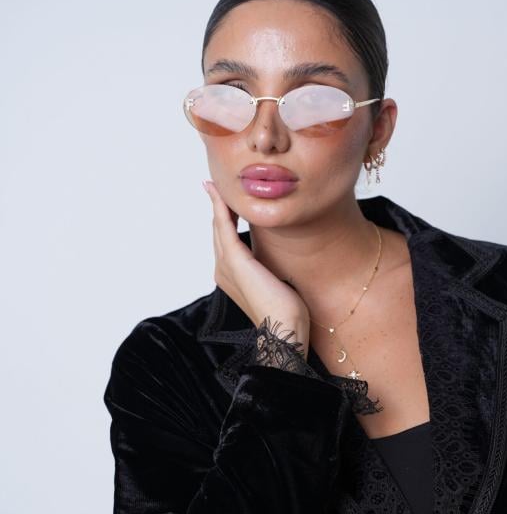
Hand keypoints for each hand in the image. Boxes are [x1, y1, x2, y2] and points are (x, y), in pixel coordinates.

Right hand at [202, 180, 310, 344]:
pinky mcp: (235, 261)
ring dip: (217, 203)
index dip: (224, 219)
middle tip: (214, 186)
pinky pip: (224, 227)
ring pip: (218, 226)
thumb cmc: (286, 310)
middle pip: (218, 231)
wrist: (285, 328)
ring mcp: (226, 265)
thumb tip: (276, 254)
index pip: (225, 240)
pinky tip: (221, 194)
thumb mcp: (276, 281)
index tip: (224, 202)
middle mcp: (223, 270)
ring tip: (215, 185)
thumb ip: (269, 266)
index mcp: (231, 276)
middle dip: (217, 208)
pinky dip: (221, 208)